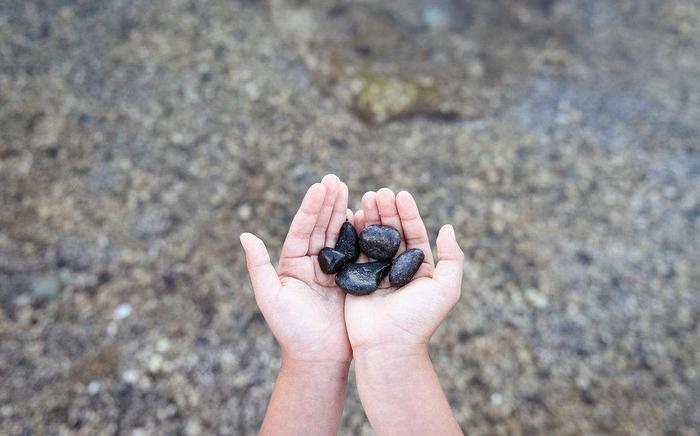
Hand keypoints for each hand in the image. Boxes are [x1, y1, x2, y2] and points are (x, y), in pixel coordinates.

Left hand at [240, 174, 352, 363]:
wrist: (318, 359)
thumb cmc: (291, 331)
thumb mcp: (270, 298)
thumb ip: (258, 267)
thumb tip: (245, 235)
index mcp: (292, 264)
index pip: (302, 229)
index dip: (312, 207)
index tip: (321, 186)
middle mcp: (312, 263)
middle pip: (321, 226)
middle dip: (329, 202)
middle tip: (337, 179)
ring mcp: (333, 271)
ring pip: (339, 235)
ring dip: (344, 213)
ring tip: (352, 191)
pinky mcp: (351, 280)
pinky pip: (357, 253)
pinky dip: (361, 235)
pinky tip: (367, 217)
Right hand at [344, 189, 463, 356]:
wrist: (388, 346)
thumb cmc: (419, 319)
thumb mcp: (446, 289)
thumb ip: (452, 258)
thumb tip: (447, 227)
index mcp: (419, 268)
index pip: (414, 233)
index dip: (408, 213)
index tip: (400, 194)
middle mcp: (398, 268)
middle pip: (392, 232)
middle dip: (386, 210)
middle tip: (379, 192)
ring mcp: (376, 273)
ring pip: (373, 238)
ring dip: (370, 217)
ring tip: (366, 197)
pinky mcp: (356, 279)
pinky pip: (355, 251)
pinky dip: (354, 233)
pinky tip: (353, 215)